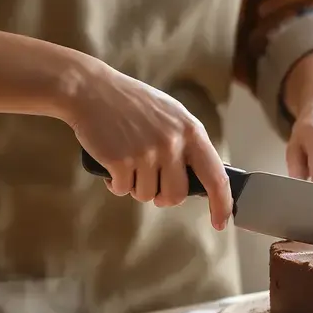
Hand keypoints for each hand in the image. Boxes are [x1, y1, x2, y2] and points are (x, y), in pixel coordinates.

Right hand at [60, 62, 231, 228]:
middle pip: (177, 195)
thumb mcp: (171, 115)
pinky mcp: (121, 161)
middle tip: (151, 184)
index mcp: (191, 131)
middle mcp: (172, 143)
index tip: (220, 222)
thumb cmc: (132, 104)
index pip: (215, 176)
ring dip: (136, 186)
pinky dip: (116, 184)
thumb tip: (201, 178)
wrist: (91, 90)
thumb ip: (187, 143)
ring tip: (128, 162)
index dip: (221, 204)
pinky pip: (123, 190)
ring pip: (147, 195)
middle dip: (163, 197)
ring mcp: (146, 153)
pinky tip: (112, 163)